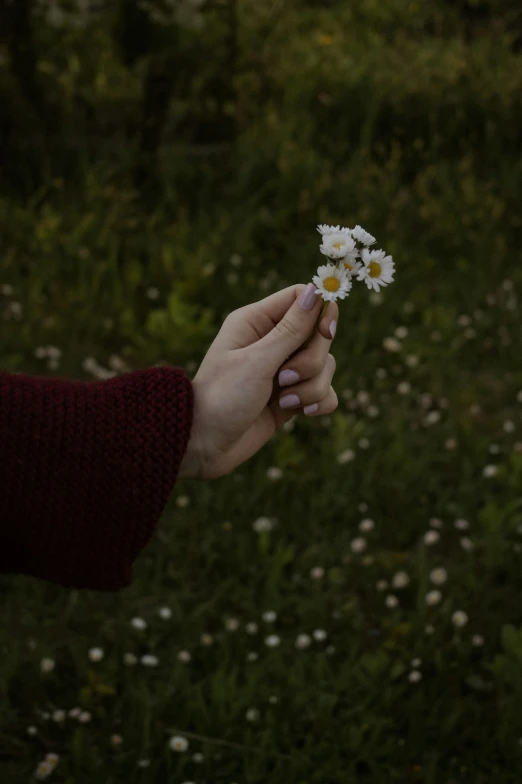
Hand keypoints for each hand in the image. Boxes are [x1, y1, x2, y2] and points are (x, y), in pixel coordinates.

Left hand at [179, 282, 338, 479]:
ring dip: (312, 387)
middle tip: (284, 378)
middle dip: (312, 361)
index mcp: (257, 322)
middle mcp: (273, 341)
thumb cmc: (222, 397)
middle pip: (320, 334)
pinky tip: (299, 413)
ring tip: (283, 402)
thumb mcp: (257, 361)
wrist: (204, 445)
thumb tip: (316, 290)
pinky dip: (318, 402)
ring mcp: (285, 370)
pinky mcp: (293, 397)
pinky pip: (325, 391)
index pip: (302, 298)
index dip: (321, 312)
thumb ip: (291, 330)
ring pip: (326, 366)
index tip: (327, 332)